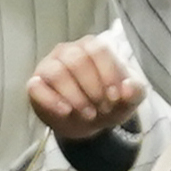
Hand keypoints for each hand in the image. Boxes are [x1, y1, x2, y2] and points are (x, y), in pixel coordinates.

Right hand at [25, 36, 142, 143]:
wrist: (88, 123)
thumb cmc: (108, 102)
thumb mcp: (128, 100)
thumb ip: (135, 92)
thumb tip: (127, 87)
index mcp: (92, 47)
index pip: (98, 50)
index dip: (108, 74)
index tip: (116, 97)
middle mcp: (68, 51)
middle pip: (77, 60)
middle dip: (92, 88)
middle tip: (102, 108)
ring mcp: (49, 66)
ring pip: (57, 72)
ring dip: (75, 96)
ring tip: (88, 114)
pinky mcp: (35, 85)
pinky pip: (36, 87)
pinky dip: (51, 100)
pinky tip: (66, 111)